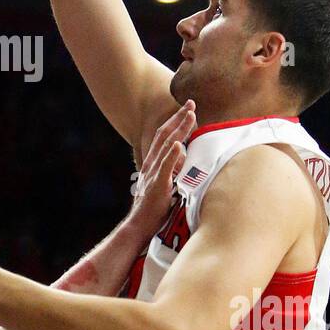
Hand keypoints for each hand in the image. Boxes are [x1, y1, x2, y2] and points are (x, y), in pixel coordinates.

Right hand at [126, 101, 196, 239]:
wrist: (139, 226)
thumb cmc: (153, 209)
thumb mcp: (163, 185)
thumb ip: (172, 170)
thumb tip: (183, 157)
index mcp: (153, 163)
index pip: (164, 137)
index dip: (176, 122)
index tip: (187, 109)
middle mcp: (152, 164)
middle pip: (165, 135)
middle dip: (179, 118)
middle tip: (191, 103)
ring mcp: (154, 174)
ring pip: (166, 146)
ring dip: (179, 129)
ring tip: (190, 115)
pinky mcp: (158, 186)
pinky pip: (165, 167)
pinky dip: (171, 155)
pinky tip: (178, 144)